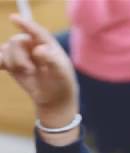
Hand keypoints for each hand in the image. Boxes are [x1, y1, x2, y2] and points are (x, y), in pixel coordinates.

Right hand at [0, 15, 78, 142]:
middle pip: (16, 41)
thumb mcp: (61, 72)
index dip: (25, 24)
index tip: (13, 18)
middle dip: (19, 56)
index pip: (35, 31)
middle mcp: (33, 46)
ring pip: (6, 49)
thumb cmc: (62, 82)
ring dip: (13, 62)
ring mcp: (22, 54)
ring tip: (28, 72)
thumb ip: (52, 60)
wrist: (55, 97)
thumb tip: (38, 49)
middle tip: (30, 70)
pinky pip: (0, 58)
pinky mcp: (13, 65)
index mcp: (48, 44)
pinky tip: (1, 66)